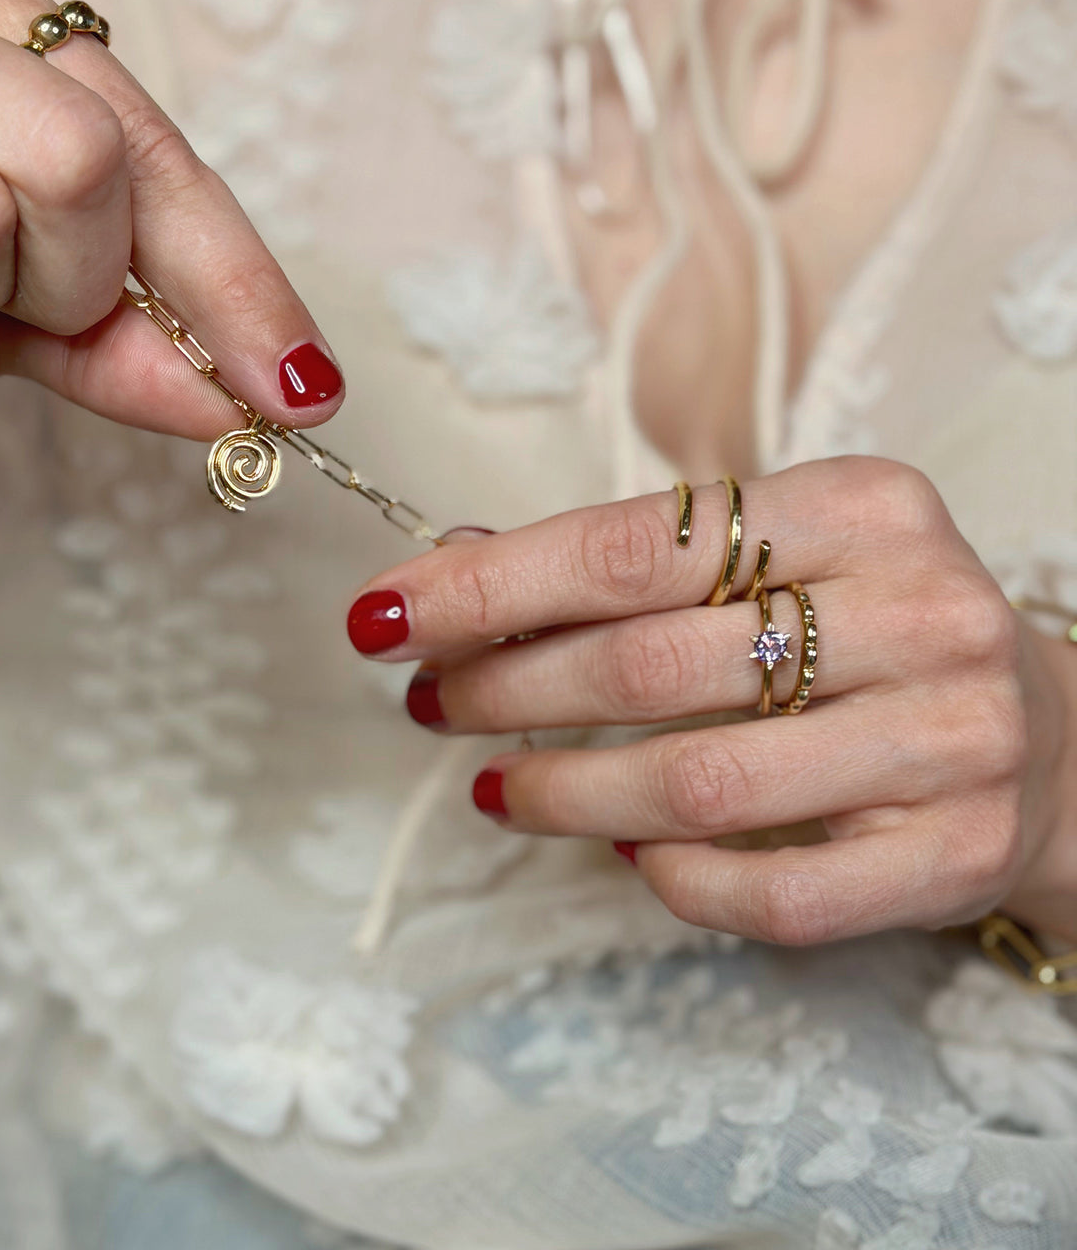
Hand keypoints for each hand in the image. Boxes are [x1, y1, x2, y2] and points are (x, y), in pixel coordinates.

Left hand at [346, 457, 1076, 945]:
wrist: (1045, 737)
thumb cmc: (866, 628)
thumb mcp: (771, 553)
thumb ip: (626, 562)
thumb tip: (454, 574)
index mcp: (862, 506)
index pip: (630, 545)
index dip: (488, 586)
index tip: (388, 614)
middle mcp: (919, 613)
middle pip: (648, 663)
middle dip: (506, 685)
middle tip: (434, 698)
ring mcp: (947, 742)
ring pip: (694, 785)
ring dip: (561, 788)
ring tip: (496, 780)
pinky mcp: (947, 857)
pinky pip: (764, 895)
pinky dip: (665, 876)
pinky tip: (617, 848)